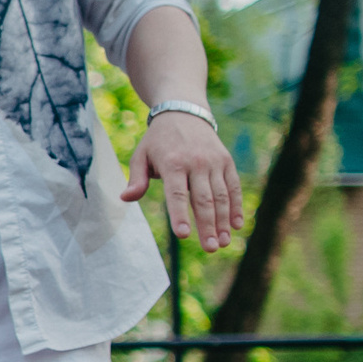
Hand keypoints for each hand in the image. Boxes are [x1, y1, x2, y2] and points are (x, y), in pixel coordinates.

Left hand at [122, 110, 241, 252]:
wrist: (184, 113)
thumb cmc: (158, 141)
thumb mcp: (141, 155)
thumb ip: (136, 179)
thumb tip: (125, 199)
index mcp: (173, 163)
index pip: (176, 194)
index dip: (180, 215)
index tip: (184, 235)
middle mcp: (196, 163)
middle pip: (203, 200)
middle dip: (207, 226)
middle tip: (210, 248)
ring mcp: (214, 162)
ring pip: (222, 196)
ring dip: (224, 221)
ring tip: (224, 243)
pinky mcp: (227, 162)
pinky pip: (234, 187)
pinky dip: (237, 206)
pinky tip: (237, 225)